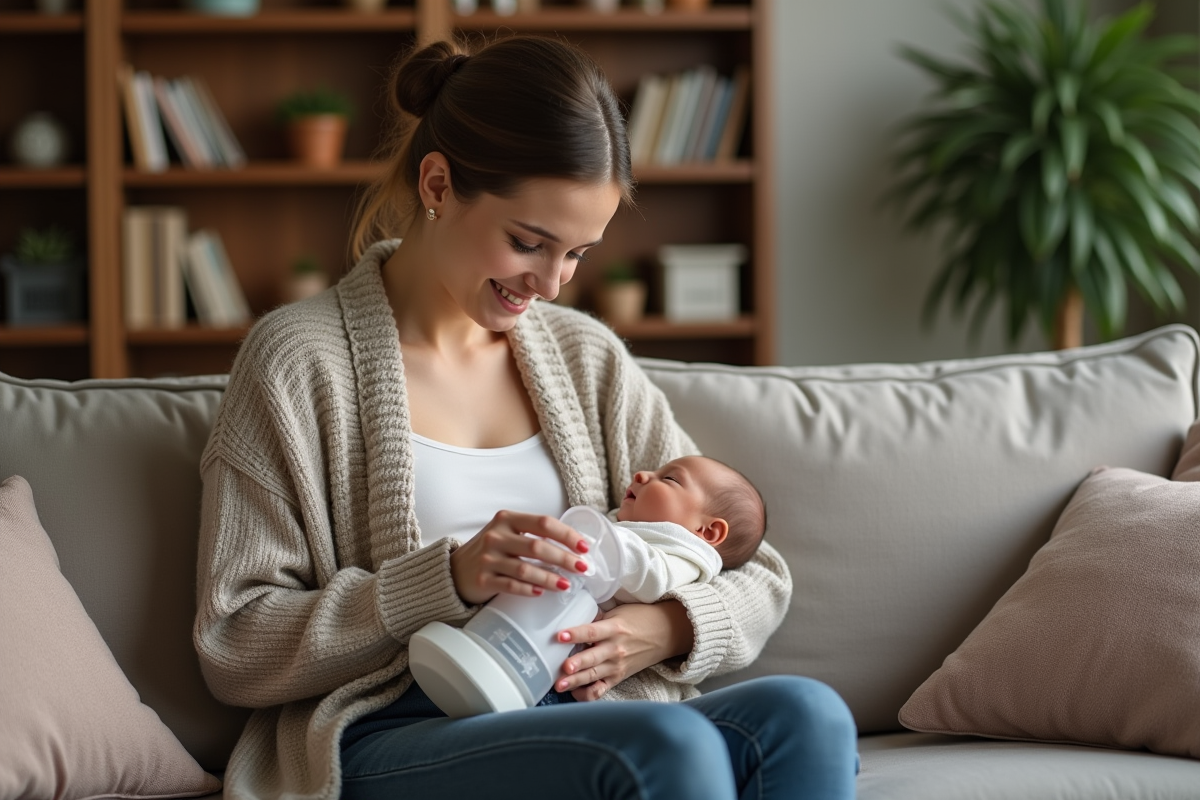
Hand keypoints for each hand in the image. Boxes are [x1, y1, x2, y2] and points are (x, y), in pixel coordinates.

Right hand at [449, 510, 591, 604]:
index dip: (567, 535)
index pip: (543, 523)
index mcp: (507, 519)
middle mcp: (496, 536)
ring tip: (567, 585)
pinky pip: (511, 585)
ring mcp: (487, 558)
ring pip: (526, 568)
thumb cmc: (491, 550)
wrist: (455, 570)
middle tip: (582, 568)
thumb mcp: (507, 532)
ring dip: (550, 577)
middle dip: (564, 558)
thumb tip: (574, 546)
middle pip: (537, 546)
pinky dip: (529, 589)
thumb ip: (533, 534)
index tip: (584, 547)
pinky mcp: (482, 580)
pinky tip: (542, 592)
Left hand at [554, 600, 693, 701]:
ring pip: (594, 675)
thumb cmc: (640, 619)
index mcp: (614, 628)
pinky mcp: (618, 678)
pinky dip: (588, 694)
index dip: (576, 634)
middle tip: (562, 668)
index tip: (560, 636)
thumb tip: (571, 618)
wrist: (666, 633)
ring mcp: (617, 666)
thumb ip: (597, 618)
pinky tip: (574, 693)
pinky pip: (602, 690)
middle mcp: (616, 649)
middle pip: (593, 658)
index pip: (592, 631)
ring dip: (576, 681)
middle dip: (577, 664)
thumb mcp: (618, 612)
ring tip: (560, 685)